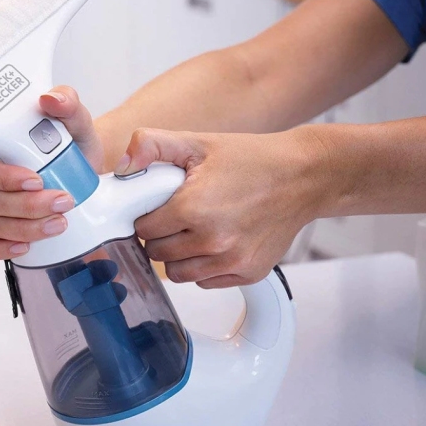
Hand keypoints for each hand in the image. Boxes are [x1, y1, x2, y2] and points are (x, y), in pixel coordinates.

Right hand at [0, 86, 103, 259]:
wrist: (83, 169)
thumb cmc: (71, 142)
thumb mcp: (76, 120)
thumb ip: (67, 103)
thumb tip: (51, 99)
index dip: (2, 176)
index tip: (36, 179)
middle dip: (26, 206)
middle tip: (63, 202)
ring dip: (27, 228)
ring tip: (60, 222)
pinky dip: (1, 248)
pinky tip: (26, 246)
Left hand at [117, 127, 328, 287]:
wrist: (303, 176)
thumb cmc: (251, 159)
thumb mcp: (196, 142)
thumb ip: (151, 146)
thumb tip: (123, 167)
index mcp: (193, 207)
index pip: (143, 229)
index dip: (146, 217)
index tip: (157, 208)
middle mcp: (212, 239)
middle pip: (157, 253)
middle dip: (160, 236)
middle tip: (176, 218)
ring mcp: (232, 260)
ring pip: (178, 274)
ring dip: (178, 256)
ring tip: (193, 231)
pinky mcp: (248, 272)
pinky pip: (205, 282)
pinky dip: (203, 267)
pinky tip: (214, 243)